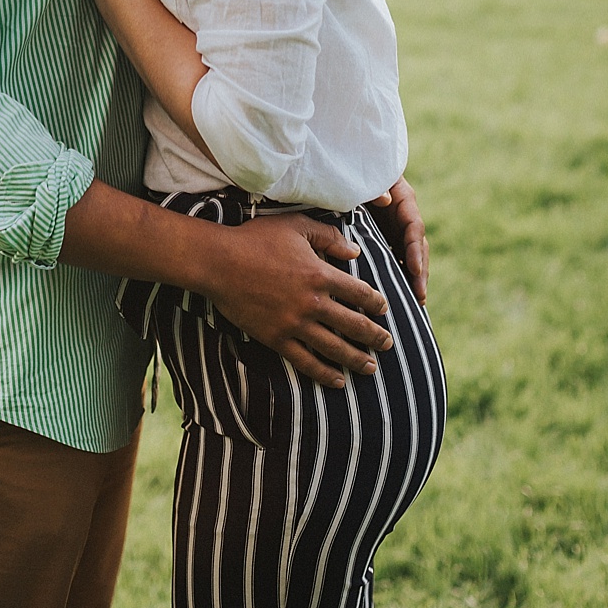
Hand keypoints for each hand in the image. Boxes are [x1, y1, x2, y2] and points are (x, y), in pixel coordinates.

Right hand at [207, 213, 392, 386]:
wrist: (219, 262)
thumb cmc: (258, 239)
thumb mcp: (298, 226)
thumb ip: (330, 237)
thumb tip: (355, 250)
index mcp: (321, 274)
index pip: (360, 293)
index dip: (376, 303)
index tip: (385, 310)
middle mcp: (312, 302)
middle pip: (353, 324)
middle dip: (374, 336)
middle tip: (388, 344)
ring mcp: (294, 323)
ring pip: (334, 347)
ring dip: (356, 359)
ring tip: (371, 367)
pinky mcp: (276, 338)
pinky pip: (305, 361)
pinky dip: (324, 373)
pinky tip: (337, 381)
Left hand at [366, 175, 428, 304]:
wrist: (348, 172)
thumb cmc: (357, 173)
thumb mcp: (367, 178)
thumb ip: (374, 187)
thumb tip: (385, 199)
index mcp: (403, 200)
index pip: (414, 228)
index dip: (416, 250)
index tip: (415, 270)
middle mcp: (405, 217)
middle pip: (418, 247)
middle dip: (420, 272)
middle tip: (419, 296)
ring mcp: (398, 230)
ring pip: (411, 257)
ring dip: (414, 279)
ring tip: (415, 304)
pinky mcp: (388, 239)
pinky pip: (397, 260)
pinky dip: (400, 278)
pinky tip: (400, 298)